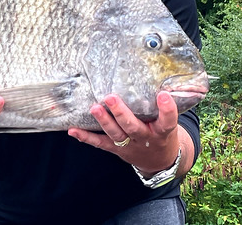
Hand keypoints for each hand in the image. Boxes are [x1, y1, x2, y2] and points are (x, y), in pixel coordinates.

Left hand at [68, 92, 185, 176]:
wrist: (159, 162)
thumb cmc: (161, 133)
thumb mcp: (167, 123)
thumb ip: (161, 106)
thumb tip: (160, 78)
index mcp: (161, 132)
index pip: (168, 121)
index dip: (166, 110)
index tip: (163, 95)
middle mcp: (145, 138)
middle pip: (133, 127)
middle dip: (121, 113)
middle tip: (111, 97)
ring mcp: (129, 145)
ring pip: (115, 134)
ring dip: (104, 121)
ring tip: (94, 108)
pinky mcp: (116, 149)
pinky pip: (100, 143)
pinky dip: (86, 137)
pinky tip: (73, 130)